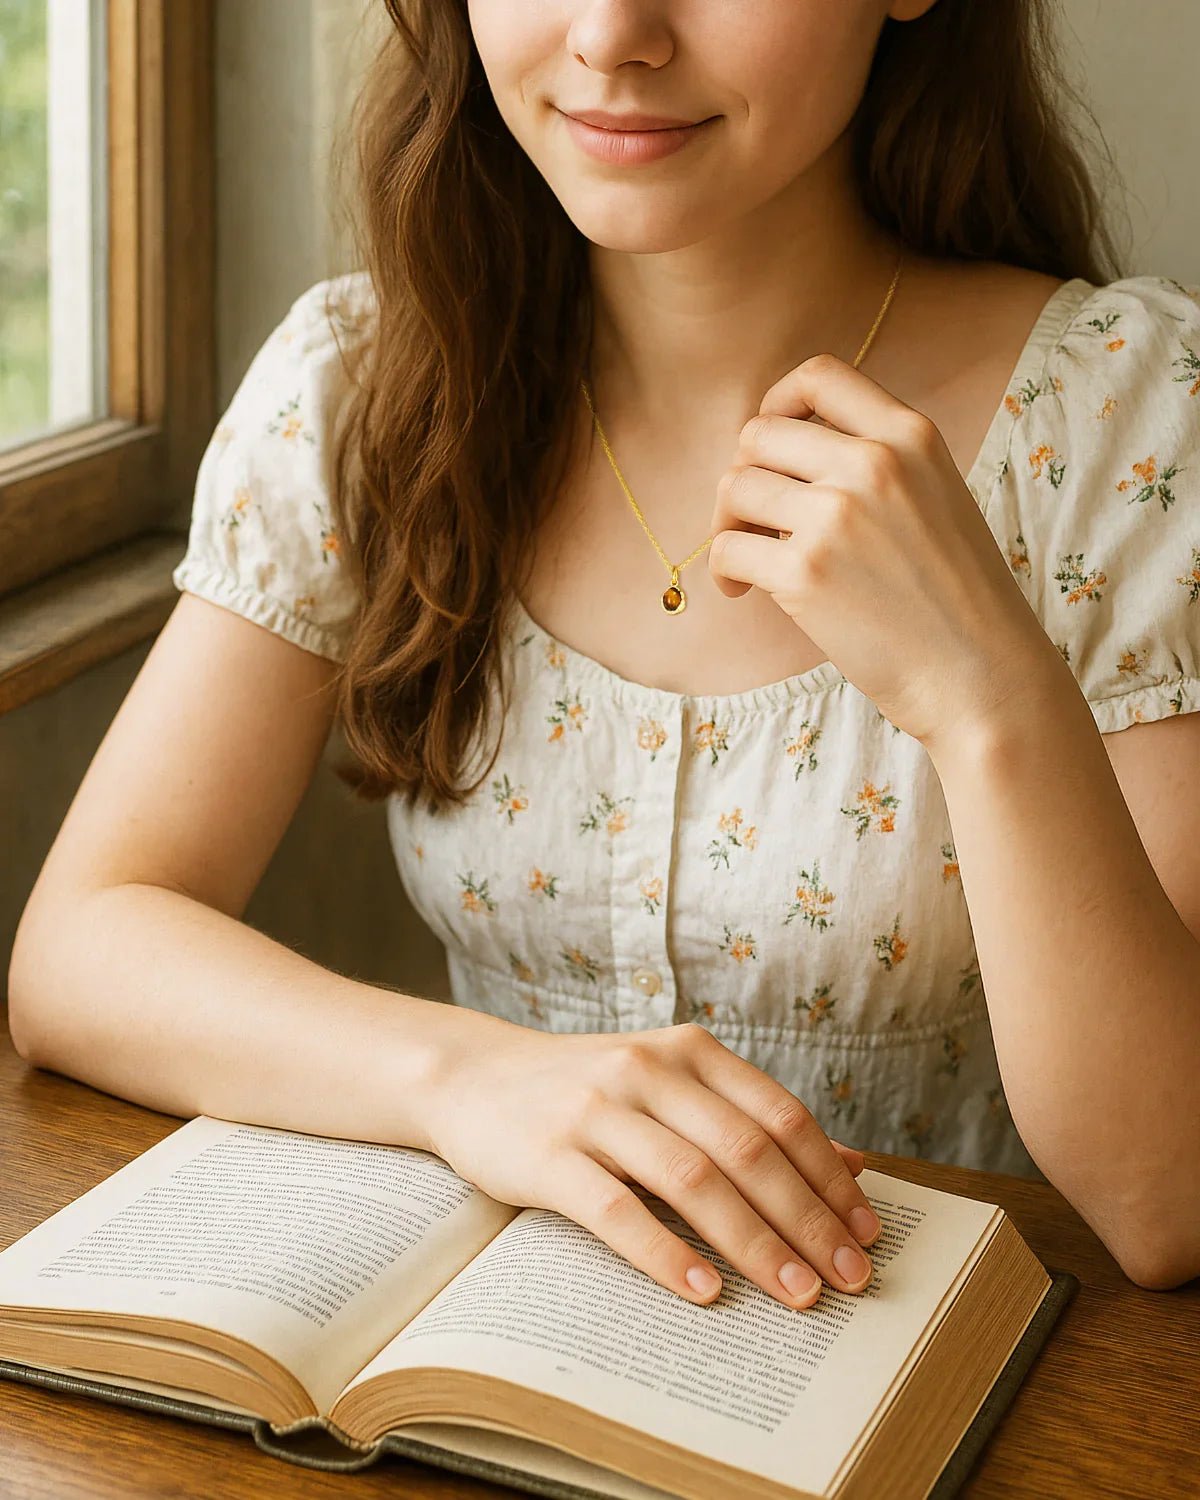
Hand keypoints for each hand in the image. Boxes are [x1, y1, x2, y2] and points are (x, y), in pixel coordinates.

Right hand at [424, 1009, 881, 1308]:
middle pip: (747, 1151)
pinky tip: (703, 1291)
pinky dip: (665, 1252)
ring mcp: (595, 1109)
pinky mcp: (548, 1154)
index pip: (779, 1116)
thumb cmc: (587, 1092)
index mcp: (688, 1052)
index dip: (829, 1179)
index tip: (867, 1236)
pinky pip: (617, 1208)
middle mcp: (647, 1069)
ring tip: (794, 1295)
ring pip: (692, 1179)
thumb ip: (751, 1121)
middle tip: (848, 1280)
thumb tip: (853, 1168)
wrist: (472, 1078)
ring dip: (753, 1243)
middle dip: (807, 1221)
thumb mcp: (672, 1089)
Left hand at [708, 353, 1057, 750]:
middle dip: (744, 474)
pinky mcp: (805, 572)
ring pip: (734, 486)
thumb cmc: (956, 597)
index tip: (770, 444)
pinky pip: (727, 547)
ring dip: (726, 522)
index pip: (820, 375)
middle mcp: (873, 464)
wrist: (980, 674)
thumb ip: (876, 463)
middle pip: (759, 433)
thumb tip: (782, 454)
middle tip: (753, 518)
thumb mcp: (937, 496)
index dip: (777, 401)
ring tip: (748, 558)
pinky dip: (724, 569)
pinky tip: (742, 590)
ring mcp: (836, 516)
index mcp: (910, 436)